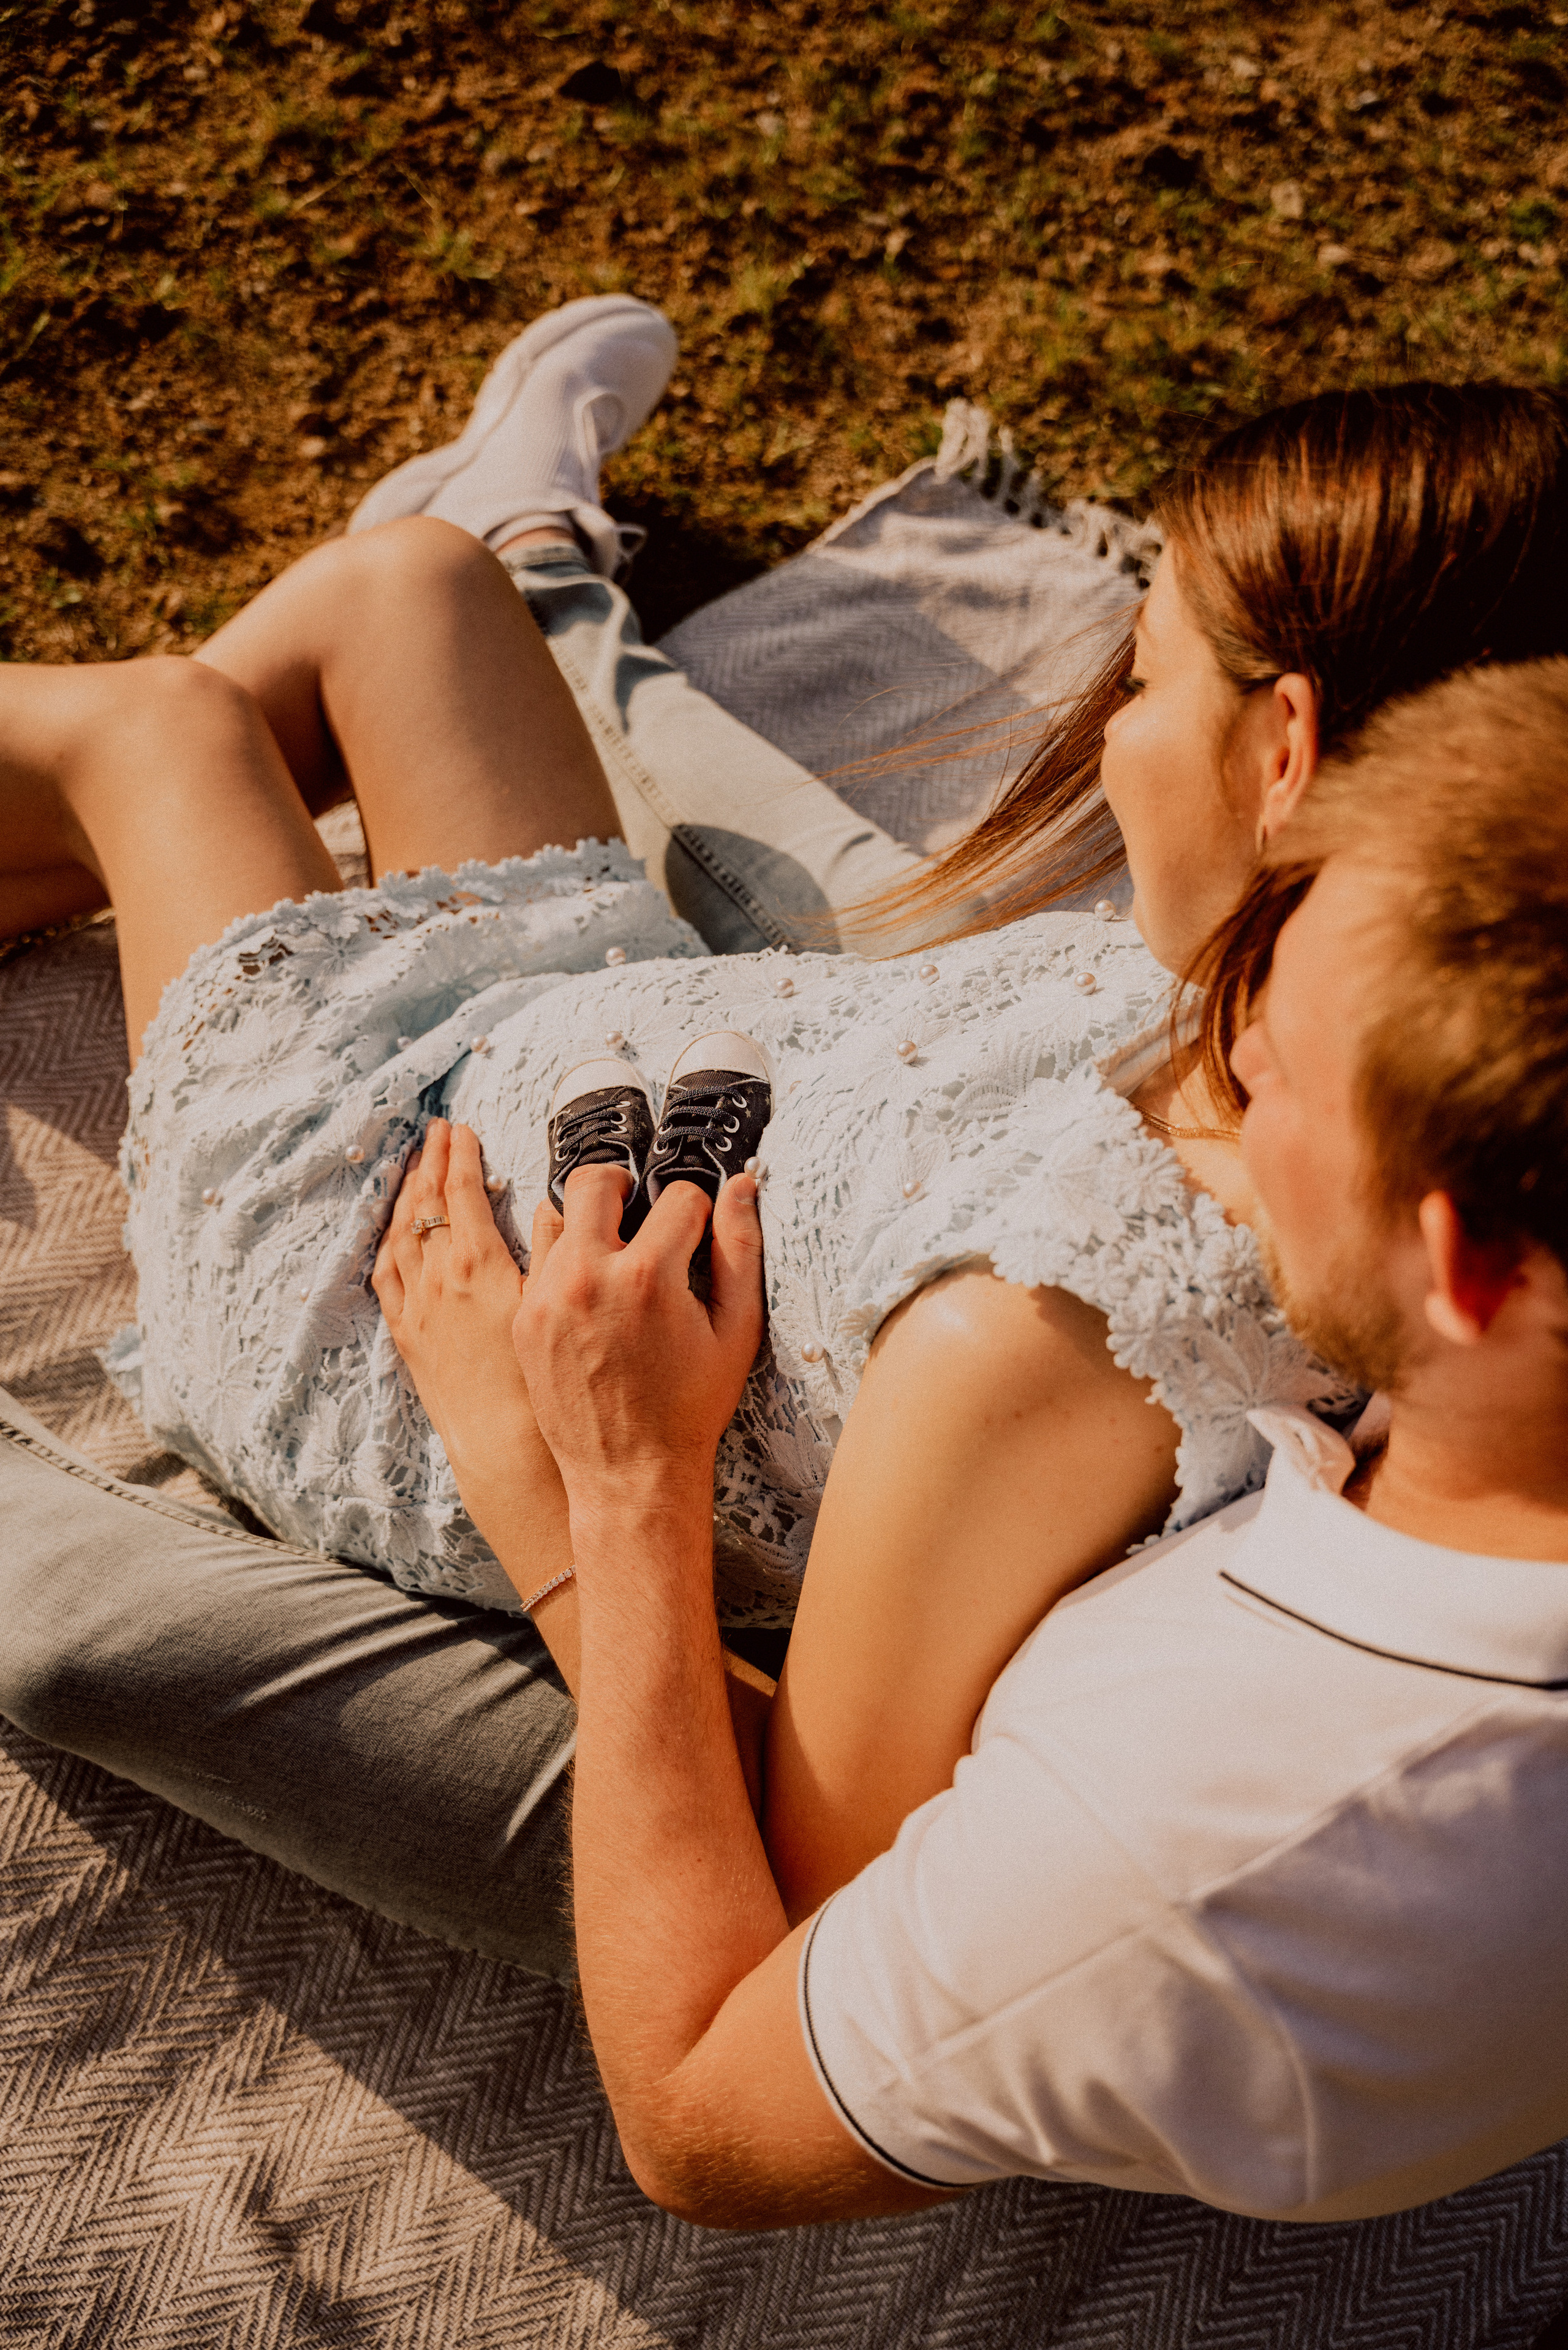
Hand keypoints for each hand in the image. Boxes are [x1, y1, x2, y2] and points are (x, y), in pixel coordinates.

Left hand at [372, 1118, 539, 1514]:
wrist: (508, 1450)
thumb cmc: (546, 1384)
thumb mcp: (560, 1304)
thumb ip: (557, 1247)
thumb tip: (549, 1204)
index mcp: (479, 1264)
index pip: (460, 1192)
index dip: (459, 1155)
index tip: (460, 1128)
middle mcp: (438, 1280)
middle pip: (424, 1204)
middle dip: (429, 1162)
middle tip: (432, 1132)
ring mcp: (417, 1309)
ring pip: (398, 1236)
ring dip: (404, 1196)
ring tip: (412, 1170)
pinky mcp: (409, 1339)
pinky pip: (385, 1279)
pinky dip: (386, 1246)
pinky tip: (390, 1237)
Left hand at [514, 1166, 764, 1511]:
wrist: (629, 1473)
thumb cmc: (689, 1408)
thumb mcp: (736, 1331)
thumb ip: (740, 1250)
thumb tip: (739, 1186)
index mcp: (649, 1277)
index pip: (676, 1196)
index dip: (696, 1209)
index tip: (695, 1231)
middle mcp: (589, 1277)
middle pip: (595, 1179)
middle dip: (626, 1186)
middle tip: (640, 1213)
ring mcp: (547, 1297)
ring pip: (556, 1215)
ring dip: (589, 1223)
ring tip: (613, 1256)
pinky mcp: (523, 1319)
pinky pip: (536, 1260)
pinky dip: (564, 1262)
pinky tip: (589, 1293)